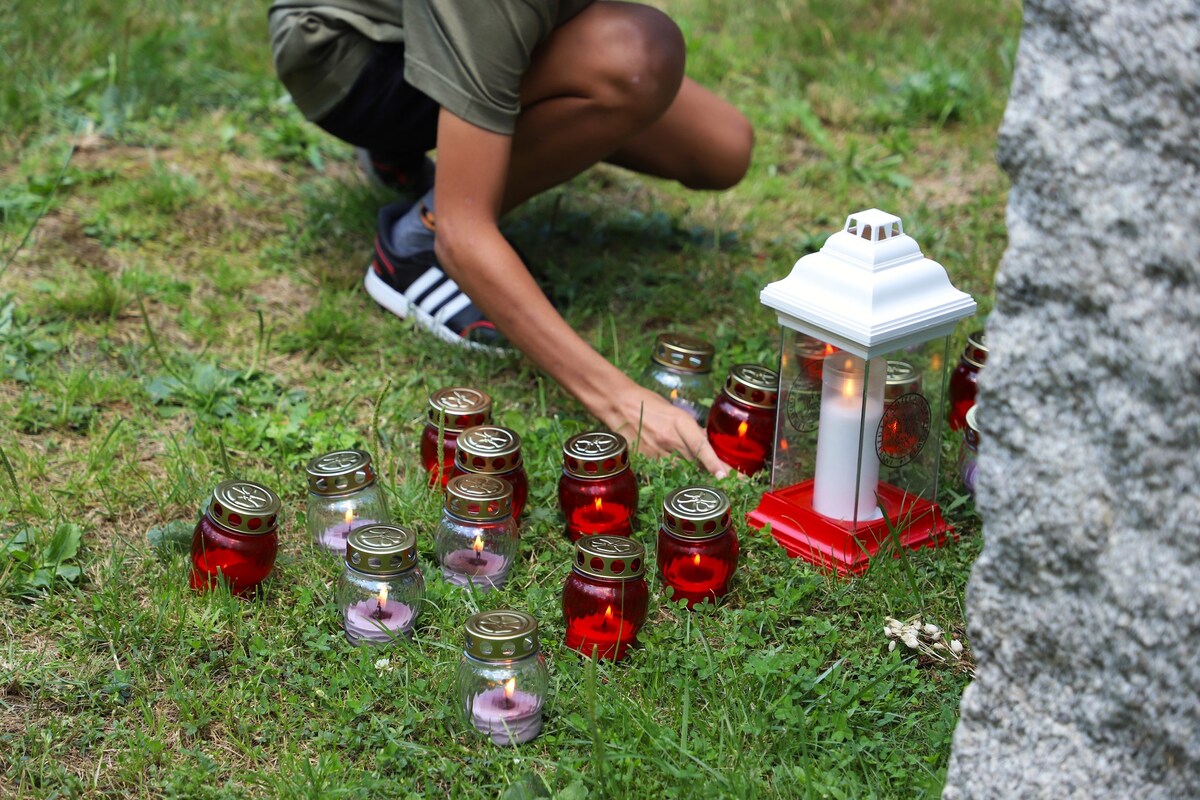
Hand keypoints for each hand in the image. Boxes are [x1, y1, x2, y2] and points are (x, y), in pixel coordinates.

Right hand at [601, 385, 732, 477]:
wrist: (619, 404)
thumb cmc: (650, 404)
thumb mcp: (677, 413)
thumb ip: (692, 429)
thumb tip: (707, 442)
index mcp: (680, 422)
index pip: (700, 446)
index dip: (714, 463)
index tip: (725, 476)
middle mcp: (670, 439)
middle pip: (695, 463)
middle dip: (715, 474)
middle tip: (735, 486)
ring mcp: (656, 451)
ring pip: (682, 471)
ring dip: (697, 478)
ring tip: (714, 486)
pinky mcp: (646, 460)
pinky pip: (665, 471)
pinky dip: (676, 475)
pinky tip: (683, 480)